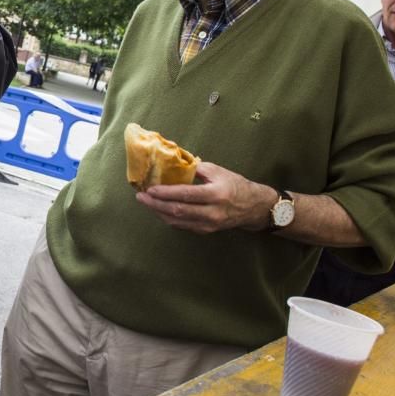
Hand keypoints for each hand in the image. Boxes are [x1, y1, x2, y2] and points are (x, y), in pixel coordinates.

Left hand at [134, 161, 270, 233]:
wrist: (253, 207)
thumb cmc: (234, 185)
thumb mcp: (218, 171)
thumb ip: (196, 169)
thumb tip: (174, 164)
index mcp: (216, 194)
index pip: (186, 195)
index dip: (166, 193)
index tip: (150, 188)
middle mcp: (212, 212)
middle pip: (178, 211)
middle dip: (156, 204)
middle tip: (141, 197)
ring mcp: (209, 224)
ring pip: (178, 221)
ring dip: (159, 212)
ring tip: (146, 203)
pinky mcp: (206, 230)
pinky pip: (183, 226)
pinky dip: (169, 218)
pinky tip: (159, 210)